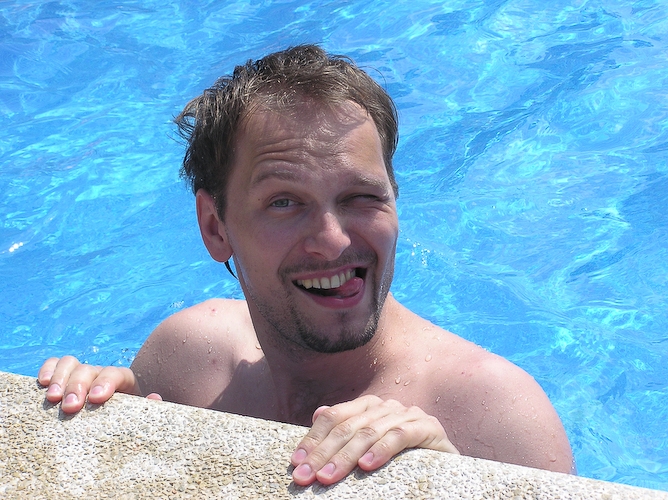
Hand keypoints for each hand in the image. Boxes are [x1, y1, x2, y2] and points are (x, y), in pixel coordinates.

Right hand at [37, 355, 161, 412]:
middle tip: (71, 408)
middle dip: (78, 386)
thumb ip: (149, 407)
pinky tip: (41, 384)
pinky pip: (54, 364)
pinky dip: (47, 369)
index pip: (115, 373)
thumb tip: (154, 398)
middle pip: (88, 369)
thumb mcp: (141, 413)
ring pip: (70, 363)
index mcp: (123, 380)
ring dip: (60, 378)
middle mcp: (100, 373)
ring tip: (52, 398)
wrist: (120, 413)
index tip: (96, 398)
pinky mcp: (64, 378)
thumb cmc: (130, 417)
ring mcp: (82, 373)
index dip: (105, 383)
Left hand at [290, 395, 458, 485]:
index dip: (313, 438)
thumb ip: (346, 431)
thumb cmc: (401, 459)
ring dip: (346, 456)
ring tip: (327, 477)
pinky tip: (367, 466)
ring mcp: (408, 414)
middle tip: (305, 477)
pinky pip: (400, 436)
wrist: (445, 468)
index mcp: (368, 407)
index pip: (333, 417)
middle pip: (347, 427)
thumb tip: (317, 413)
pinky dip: (382, 450)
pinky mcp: (428, 427)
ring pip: (369, 432)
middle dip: (323, 453)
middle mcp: (386, 406)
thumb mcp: (368, 447)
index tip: (296, 462)